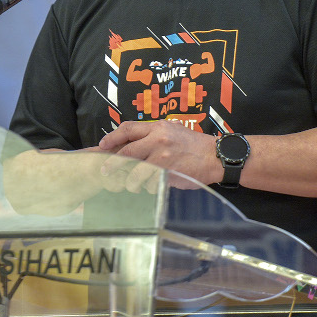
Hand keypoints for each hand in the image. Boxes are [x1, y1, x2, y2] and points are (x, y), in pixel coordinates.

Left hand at [98, 120, 218, 191]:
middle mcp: (158, 140)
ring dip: (129, 181)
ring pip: (135, 172)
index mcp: (158, 127)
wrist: (215, 156)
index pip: (128, 129)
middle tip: (105, 170)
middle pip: (126, 152)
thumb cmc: (193, 144)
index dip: (112, 137)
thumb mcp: (173, 130)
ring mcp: (163, 158)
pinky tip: (148, 188)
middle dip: (112, 163)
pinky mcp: (168, 173)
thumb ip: (153, 134)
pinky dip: (146, 187)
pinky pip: (150, 183)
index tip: (102, 145)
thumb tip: (132, 142)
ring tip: (129, 185)